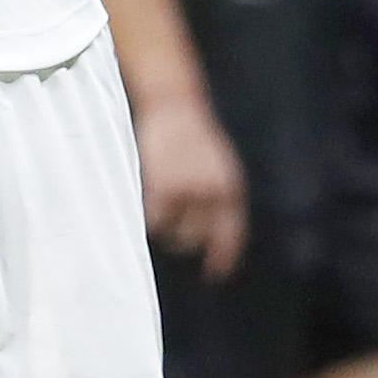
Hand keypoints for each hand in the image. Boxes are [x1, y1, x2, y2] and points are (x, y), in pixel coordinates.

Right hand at [137, 94, 248, 278]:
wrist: (173, 104)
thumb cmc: (189, 134)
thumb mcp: (215, 165)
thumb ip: (216, 195)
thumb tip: (205, 234)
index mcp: (231, 188)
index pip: (231, 233)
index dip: (223, 256)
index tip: (215, 273)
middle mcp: (214, 194)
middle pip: (195, 238)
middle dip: (181, 240)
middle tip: (169, 232)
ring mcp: (190, 192)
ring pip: (173, 233)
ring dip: (163, 229)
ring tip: (156, 209)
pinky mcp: (165, 188)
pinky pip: (155, 222)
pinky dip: (149, 220)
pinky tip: (145, 207)